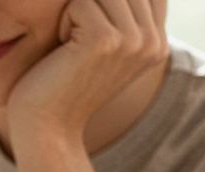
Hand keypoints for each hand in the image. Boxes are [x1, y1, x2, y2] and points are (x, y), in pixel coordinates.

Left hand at [7, 0, 168, 142]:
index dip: (107, 4)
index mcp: (158, 44)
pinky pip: (80, 3)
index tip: (89, 39)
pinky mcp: (105, 40)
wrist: (45, 127)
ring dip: (75, 14)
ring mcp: (133, 41)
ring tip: (71, 49)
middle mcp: (153, 42)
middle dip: (90, 8)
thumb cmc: (61, 85)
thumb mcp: (103, 47)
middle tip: (76, 46)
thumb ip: (122, 15)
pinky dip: (63, 22)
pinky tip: (63, 52)